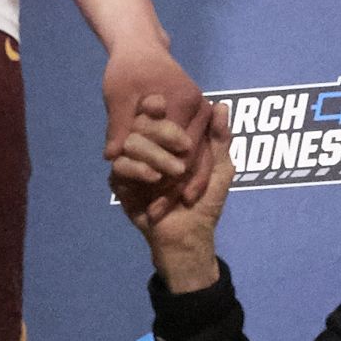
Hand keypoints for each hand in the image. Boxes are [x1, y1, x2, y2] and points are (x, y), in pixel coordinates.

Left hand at [101, 39, 206, 206]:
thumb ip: (119, 127)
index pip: (178, 152)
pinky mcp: (198, 114)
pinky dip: (187, 170)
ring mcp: (202, 110)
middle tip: (157, 215)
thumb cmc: (127, 70)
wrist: (141, 47)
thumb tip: (112, 157)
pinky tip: (172, 192)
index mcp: (183, 101)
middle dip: (175, 190)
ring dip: (183, 186)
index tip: (150, 206)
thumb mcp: (119, 97)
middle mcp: (199, 107)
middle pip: (191, 159)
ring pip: (197, 158)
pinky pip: (196, 149)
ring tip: (163, 210)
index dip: (164, 182)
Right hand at [111, 101, 233, 286]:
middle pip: (141, 122)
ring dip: (154, 153)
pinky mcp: (121, 182)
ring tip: (174, 172)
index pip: (156, 111)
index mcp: (168, 137)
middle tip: (185, 146)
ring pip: (130, 142)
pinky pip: (120, 166)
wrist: (188, 236)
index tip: (164, 104)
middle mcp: (148, 146)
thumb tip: (220, 105)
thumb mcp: (220, 168)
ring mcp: (132, 163)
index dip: (156, 104)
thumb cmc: (206, 202)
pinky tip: (154, 177)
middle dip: (163, 131)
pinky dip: (137, 169)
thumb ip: (220, 138)